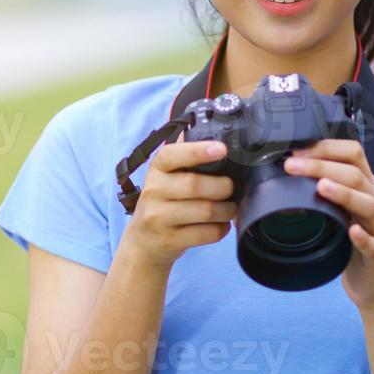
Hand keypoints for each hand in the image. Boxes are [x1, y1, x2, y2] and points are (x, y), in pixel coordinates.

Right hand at [121, 136, 236, 269]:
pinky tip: (220, 225)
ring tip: (230, 208)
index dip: (198, 151)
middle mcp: (153, 191)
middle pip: (195, 185)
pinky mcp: (169, 240)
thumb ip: (185, 156)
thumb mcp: (166, 177)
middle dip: (222, 186)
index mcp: (156, 170)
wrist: (143, 242)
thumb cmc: (162, 203)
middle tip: (231, 188)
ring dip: (226, 210)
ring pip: (205, 211)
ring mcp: (159, 218)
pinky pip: (206, 233)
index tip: (221, 149)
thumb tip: (211, 131)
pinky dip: (221, 229)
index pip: (172, 155)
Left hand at [283, 139, 373, 310]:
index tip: (296, 152)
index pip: (353, 154)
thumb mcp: (338, 209)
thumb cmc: (351, 240)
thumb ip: (321, 189)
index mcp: (365, 187)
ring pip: (369, 205)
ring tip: (321, 187)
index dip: (326, 148)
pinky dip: (363, 237)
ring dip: (345, 194)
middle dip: (323, 167)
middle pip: (356, 175)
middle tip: (293, 166)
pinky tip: (352, 231)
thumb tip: (286, 170)